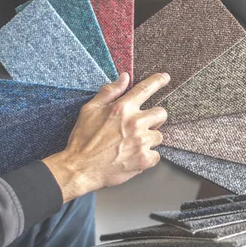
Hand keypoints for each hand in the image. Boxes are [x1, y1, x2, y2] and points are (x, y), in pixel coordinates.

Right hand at [43, 72, 169, 201]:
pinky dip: (147, 157)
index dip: (158, 81)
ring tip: (132, 145)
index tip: (165, 78)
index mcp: (122, 108)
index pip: (145, 89)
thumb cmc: (83, 140)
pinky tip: (133, 157)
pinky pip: (156, 155)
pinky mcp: (144, 159)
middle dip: (155, 118)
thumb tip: (124, 77)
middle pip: (161, 114)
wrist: (80, 168)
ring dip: (149, 140)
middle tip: (142, 126)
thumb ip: (109, 92)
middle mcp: (135, 123)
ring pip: (159, 136)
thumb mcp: (90, 110)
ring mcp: (141, 142)